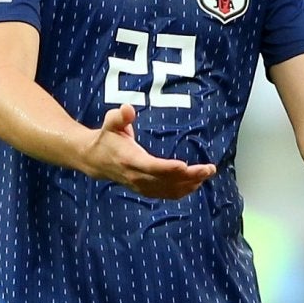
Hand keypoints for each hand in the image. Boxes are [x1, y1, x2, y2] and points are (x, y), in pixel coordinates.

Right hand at [81, 105, 216, 199]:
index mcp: (129, 160)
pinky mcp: (146, 190)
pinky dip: (183, 191)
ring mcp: (142, 186)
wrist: (95, 160)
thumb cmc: (107, 138)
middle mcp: (137, 177)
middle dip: (189, 176)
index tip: (184, 165)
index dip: (167, 168)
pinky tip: (197, 184)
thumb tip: (128, 108)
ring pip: (169, 190)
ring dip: (190, 184)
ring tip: (207, 174)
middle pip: (166, 180)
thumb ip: (120, 116)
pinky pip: (166, 194)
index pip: (151, 167)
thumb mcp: (110, 123)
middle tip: (208, 169)